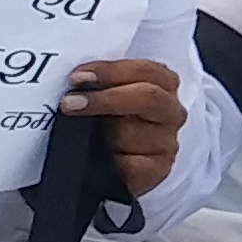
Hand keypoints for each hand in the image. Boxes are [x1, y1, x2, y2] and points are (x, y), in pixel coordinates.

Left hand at [58, 56, 184, 196]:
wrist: (101, 165)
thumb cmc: (105, 122)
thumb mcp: (105, 94)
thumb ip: (101, 82)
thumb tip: (79, 80)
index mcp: (163, 83)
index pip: (145, 71)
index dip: (110, 71)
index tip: (78, 78)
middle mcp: (170, 111)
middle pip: (148, 97)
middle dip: (105, 100)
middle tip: (70, 103)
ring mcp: (167, 142)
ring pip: (132, 133)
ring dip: (102, 135)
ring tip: (87, 138)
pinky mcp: (160, 170)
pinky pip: (131, 164)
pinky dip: (110, 161)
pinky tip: (102, 158)